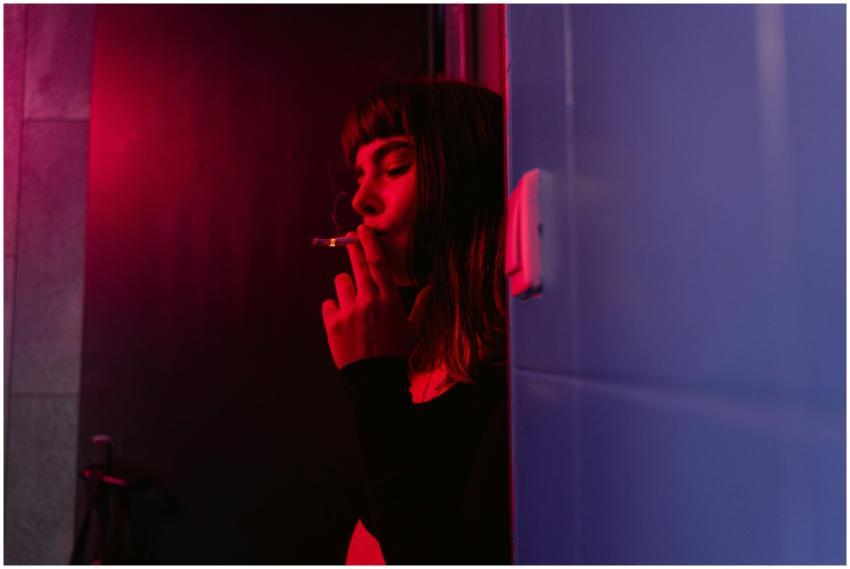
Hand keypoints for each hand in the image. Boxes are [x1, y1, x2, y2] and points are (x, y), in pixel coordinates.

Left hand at [321, 224, 432, 369]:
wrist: (375, 379)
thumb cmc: (397, 353)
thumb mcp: (414, 329)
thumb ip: (423, 305)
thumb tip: (434, 286)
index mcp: (390, 300)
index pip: (378, 263)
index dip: (369, 243)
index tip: (362, 230)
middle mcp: (369, 301)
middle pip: (357, 264)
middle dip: (353, 249)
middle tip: (350, 240)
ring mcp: (349, 312)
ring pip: (341, 282)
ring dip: (346, 289)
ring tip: (353, 305)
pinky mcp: (332, 323)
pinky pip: (328, 304)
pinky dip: (334, 310)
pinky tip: (343, 322)